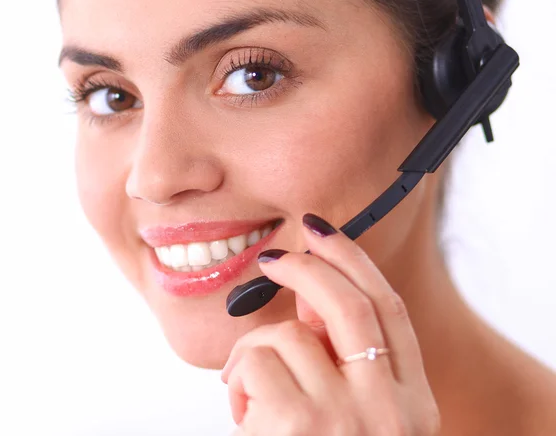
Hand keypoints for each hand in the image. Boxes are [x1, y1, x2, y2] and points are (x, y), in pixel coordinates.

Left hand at [221, 213, 439, 435]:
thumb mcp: (358, 420)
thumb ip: (342, 362)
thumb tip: (308, 299)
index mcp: (413, 404)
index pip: (390, 310)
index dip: (355, 262)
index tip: (323, 234)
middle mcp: (391, 409)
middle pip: (349, 304)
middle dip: (310, 266)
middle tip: (277, 259)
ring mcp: (347, 419)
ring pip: (289, 335)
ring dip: (255, 349)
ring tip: (248, 387)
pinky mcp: (299, 428)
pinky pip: (255, 365)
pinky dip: (238, 378)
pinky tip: (243, 412)